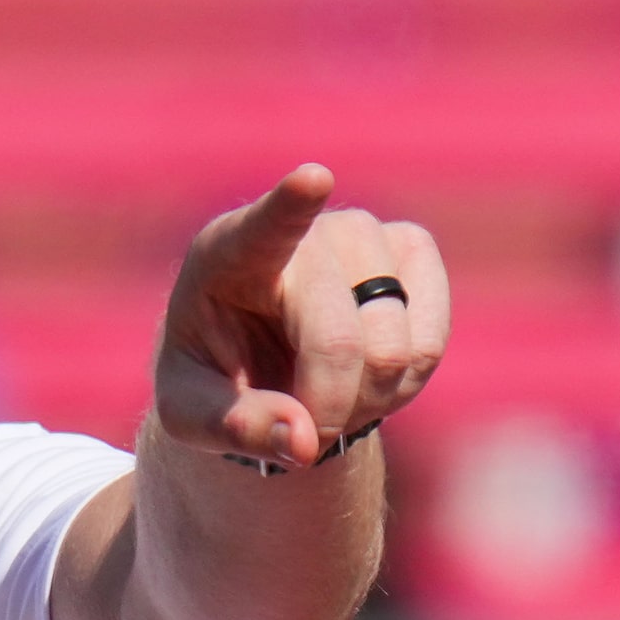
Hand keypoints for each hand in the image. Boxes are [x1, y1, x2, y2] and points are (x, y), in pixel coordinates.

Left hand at [155, 164, 449, 471]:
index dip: (292, 205)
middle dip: (325, 406)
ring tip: (323, 392)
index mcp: (228, 253)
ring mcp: (365, 233)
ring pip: (394, 350)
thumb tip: (302, 441)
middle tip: (298, 427)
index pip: (265, 226)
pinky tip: (363, 378)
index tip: (311, 178)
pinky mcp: (412, 250)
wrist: (257, 362)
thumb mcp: (190, 416)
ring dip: (363, 401)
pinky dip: (400, 387)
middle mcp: (304, 232)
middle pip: (339, 342)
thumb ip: (234, 426)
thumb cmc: (211, 379)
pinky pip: (429, 345)